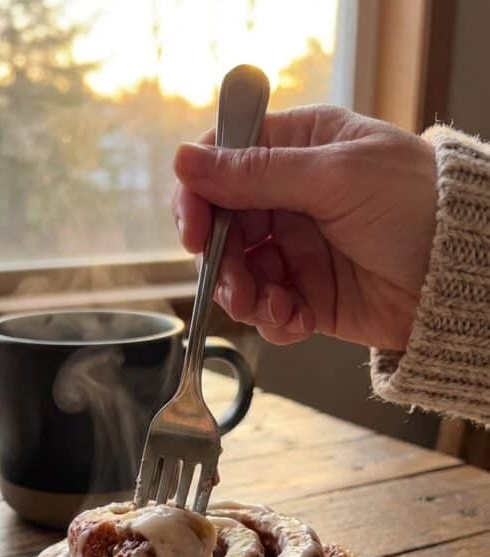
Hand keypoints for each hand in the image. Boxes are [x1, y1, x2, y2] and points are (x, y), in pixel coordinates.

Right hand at [172, 106, 436, 350]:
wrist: (459, 278)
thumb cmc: (415, 206)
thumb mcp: (334, 177)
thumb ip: (257, 174)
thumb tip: (183, 161)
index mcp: (300, 149)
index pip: (225, 161)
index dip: (200, 194)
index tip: (193, 230)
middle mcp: (293, 198)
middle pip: (224, 227)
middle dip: (221, 261)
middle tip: (235, 286)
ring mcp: (299, 250)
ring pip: (240, 275)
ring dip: (244, 297)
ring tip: (270, 307)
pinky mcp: (310, 296)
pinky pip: (269, 311)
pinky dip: (274, 321)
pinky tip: (298, 321)